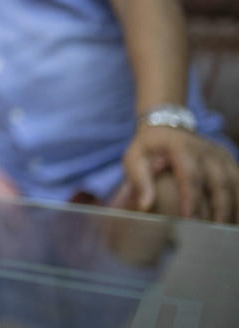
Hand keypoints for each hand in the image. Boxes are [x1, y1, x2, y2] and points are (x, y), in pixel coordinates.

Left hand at [123, 125, 238, 222]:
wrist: (167, 128)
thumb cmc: (148, 148)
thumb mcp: (134, 157)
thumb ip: (138, 179)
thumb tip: (145, 206)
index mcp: (182, 146)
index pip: (190, 175)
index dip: (191, 199)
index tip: (189, 221)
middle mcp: (207, 150)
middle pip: (219, 183)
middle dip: (219, 210)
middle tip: (211, 234)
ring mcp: (221, 156)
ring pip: (235, 185)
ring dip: (233, 210)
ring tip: (226, 233)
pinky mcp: (230, 163)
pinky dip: (238, 204)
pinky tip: (234, 223)